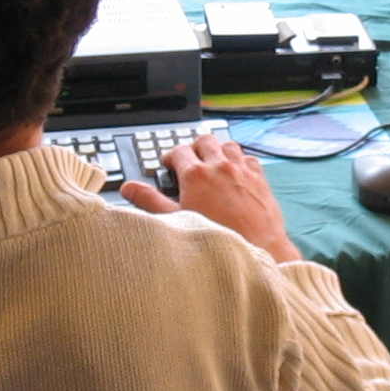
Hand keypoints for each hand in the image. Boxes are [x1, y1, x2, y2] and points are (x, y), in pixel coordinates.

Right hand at [122, 134, 300, 262]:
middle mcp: (220, 166)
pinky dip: (239, 161)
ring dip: (218, 151)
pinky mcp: (259, 178)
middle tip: (190, 162)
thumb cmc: (219, 238)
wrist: (256, 249)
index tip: (169, 167)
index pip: (178, 151)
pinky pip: (248, 158)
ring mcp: (242, 171)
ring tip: (212, 164)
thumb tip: (130, 188)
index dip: (170, 157)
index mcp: (196, 175)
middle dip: (194, 148)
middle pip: (204, 141)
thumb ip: (151, 201)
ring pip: (228, 145)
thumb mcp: (177, 220)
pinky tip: (236, 173)